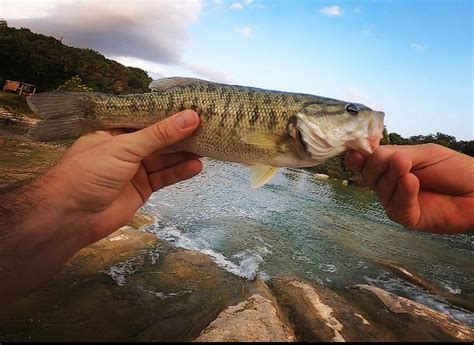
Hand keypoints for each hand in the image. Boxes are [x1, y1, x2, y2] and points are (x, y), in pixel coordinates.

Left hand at [42, 109, 201, 242]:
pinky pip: (165, 177)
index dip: (170, 114)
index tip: (195, 107)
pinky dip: (180, 172)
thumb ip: (159, 134)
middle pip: (160, 138)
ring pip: (165, 158)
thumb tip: (191, 117)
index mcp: (116, 130)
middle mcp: (127, 147)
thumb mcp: (125, 147)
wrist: (72, 216)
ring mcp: (136, 169)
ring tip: (209, 144)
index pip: (148, 118)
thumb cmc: (90, 172)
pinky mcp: (143, 188)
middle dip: (182, 133)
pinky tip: (196, 166)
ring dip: (184, 153)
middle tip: (209, 126)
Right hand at [345, 144, 473, 232]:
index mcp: (390, 166)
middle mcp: (389, 185)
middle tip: (392, 158)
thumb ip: (397, 154)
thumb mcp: (424, 154)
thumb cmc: (455, 169)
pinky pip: (396, 206)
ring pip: (381, 189)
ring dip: (392, 176)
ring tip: (407, 167)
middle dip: (376, 165)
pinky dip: (403, 192)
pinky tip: (411, 182)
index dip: (358, 157)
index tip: (355, 152)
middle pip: (368, 175)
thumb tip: (371, 154)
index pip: (366, 162)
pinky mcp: (407, 218)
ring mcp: (396, 202)